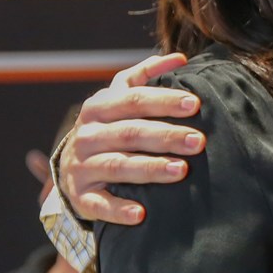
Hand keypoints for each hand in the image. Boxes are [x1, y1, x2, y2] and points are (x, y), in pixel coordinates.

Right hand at [61, 52, 203, 225]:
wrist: (73, 166)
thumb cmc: (109, 127)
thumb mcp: (119, 98)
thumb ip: (145, 75)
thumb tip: (179, 57)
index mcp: (99, 108)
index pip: (133, 100)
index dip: (164, 100)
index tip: (195, 104)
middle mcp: (87, 135)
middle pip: (130, 133)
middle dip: (167, 136)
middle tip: (199, 141)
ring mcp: (82, 166)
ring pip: (118, 166)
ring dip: (150, 169)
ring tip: (181, 171)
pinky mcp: (81, 197)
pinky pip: (99, 205)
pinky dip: (119, 210)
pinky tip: (142, 214)